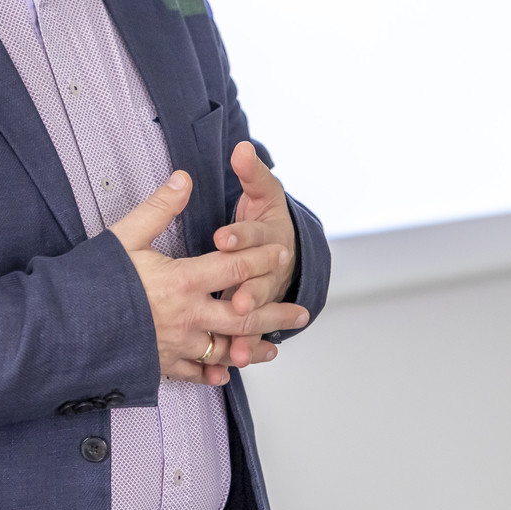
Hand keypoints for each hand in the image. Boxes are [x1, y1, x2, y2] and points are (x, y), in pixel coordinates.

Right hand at [111, 171, 308, 386]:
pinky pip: (195, 373)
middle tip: (301, 311)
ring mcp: (176, 344)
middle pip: (244, 315)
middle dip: (276, 312)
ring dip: (254, 347)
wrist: (65, 327)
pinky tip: (226, 373)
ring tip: (274, 347)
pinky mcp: (161, 364)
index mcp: (183, 280)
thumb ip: (159, 208)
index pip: (236, 267)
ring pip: (227, 349)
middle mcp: (188, 316)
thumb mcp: (125, 236)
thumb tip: (184, 178)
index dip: (262, 257)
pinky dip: (214, 373)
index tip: (281, 252)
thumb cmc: (92, 280)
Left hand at [211, 142, 298, 367]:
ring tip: (236, 346)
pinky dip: (243, 349)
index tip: (222, 238)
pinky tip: (232, 362)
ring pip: (257, 312)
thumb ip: (252, 172)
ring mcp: (264, 292)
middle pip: (259, 279)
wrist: (289, 247)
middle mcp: (268, 267)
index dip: (239, 236)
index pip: (253, 234)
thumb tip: (242, 147)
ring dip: (249, 328)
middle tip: (235, 299)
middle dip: (249, 290)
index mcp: (267, 235)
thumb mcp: (262, 191)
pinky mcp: (256, 313)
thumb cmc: (268, 217)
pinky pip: (250, 333)